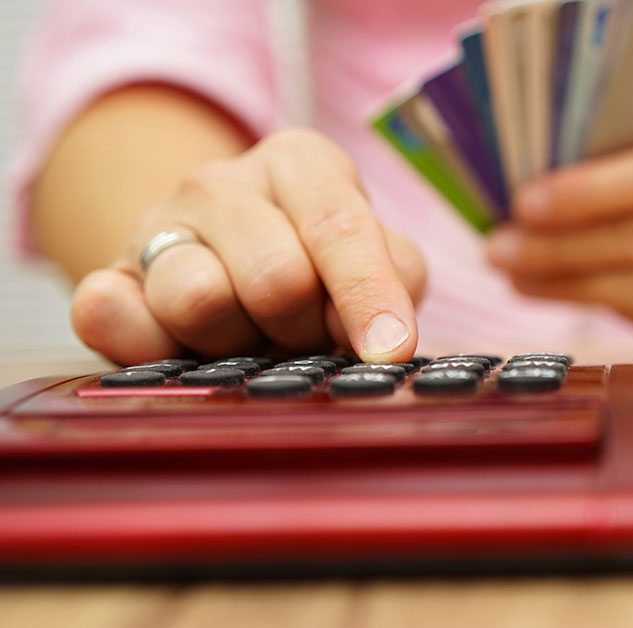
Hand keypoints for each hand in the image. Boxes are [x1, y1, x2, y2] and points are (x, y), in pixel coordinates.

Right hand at [72, 128, 424, 364]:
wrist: (222, 266)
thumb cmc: (319, 266)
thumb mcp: (377, 256)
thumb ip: (395, 277)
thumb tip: (385, 328)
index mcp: (300, 162)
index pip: (338, 225)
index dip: (367, 294)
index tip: (390, 349)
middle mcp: (221, 182)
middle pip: (276, 277)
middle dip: (303, 328)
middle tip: (304, 335)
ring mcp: (155, 224)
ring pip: (198, 299)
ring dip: (238, 343)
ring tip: (249, 338)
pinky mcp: (106, 277)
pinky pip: (110, 315)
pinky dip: (149, 345)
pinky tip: (180, 350)